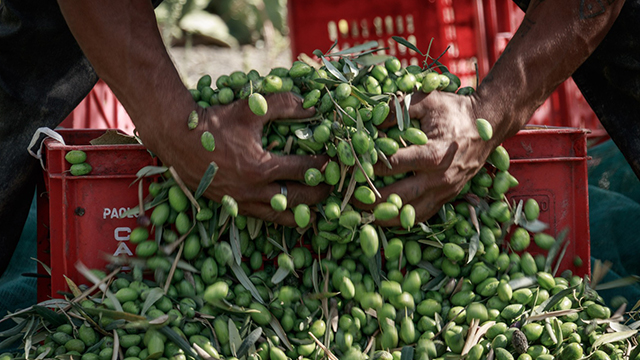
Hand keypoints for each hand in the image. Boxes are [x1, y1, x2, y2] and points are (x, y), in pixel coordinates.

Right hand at [144, 92, 330, 226]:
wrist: (174, 137)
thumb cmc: (213, 122)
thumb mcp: (250, 109)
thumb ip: (284, 105)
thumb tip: (312, 105)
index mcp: (261, 169)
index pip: (304, 171)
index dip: (324, 167)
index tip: (337, 162)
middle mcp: (253, 192)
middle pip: (298, 200)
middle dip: (320, 194)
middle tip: (334, 188)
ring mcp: (241, 202)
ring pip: (280, 217)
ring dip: (301, 212)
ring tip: (317, 208)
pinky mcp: (231, 206)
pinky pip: (261, 218)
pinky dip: (278, 216)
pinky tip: (287, 211)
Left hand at [355, 91, 497, 225]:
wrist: (489, 123)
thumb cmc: (455, 110)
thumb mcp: (426, 99)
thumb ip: (396, 108)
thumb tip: (368, 120)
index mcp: (433, 154)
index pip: (390, 166)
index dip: (366, 167)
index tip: (348, 168)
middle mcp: (439, 178)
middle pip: (396, 197)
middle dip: (368, 199)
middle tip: (347, 199)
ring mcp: (445, 191)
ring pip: (409, 214)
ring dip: (383, 216)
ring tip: (360, 215)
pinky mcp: (448, 197)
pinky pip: (422, 215)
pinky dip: (402, 219)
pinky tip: (384, 217)